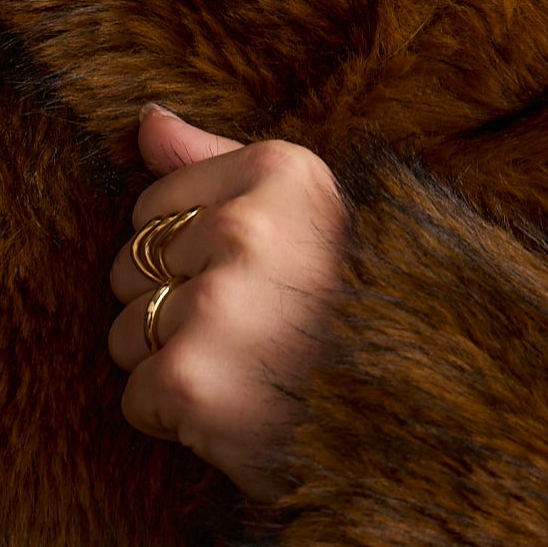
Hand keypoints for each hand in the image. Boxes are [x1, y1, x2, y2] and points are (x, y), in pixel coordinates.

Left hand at [108, 105, 347, 500]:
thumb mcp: (310, 217)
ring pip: (125, 333)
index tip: (261, 284)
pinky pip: (136, 396)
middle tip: (259, 338)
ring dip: (173, 368)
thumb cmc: (358, 320)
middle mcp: (246, 229)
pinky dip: (176, 421)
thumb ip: (220, 162)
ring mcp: (216, 306)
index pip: (151, 207)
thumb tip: (147, 119)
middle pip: (130, 268)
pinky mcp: (190, 380)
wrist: (422, 427)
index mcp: (281, 173)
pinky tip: (239, 417)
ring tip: (251, 377)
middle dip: (174, 311)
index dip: (191, 258)